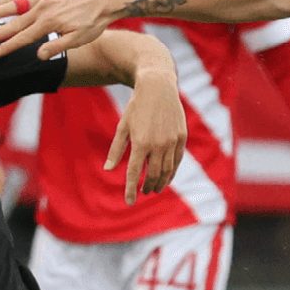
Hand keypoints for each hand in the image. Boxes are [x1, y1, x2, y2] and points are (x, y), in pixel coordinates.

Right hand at [0, 0, 122, 58]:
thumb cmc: (94, 22)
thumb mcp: (79, 39)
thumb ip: (57, 47)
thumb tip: (37, 55)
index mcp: (50, 23)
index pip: (24, 37)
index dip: (9, 46)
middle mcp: (44, 7)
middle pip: (15, 22)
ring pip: (15, 5)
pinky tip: (0, 1)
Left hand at [106, 67, 186, 203]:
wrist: (158, 87)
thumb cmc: (136, 107)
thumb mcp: (123, 127)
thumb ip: (116, 150)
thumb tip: (108, 169)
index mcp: (140, 143)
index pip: (134, 173)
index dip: (131, 190)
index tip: (130, 202)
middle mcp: (158, 144)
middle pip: (153, 175)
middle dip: (148, 186)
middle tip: (144, 192)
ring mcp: (172, 141)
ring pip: (167, 170)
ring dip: (160, 182)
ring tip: (156, 188)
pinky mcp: (181, 137)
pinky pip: (177, 160)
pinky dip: (172, 172)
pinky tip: (167, 177)